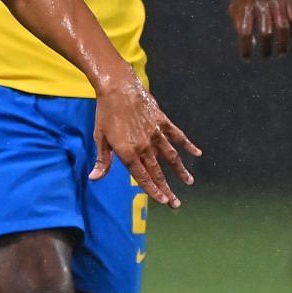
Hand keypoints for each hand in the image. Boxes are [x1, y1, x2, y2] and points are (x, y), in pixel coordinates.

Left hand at [89, 78, 200, 207]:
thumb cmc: (105, 114)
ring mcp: (155, 134)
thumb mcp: (100, 138)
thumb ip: (102, 160)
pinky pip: (177, 136)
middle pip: (157, 171)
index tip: (163, 201)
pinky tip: (197, 153)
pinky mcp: (162, 122)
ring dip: (180, 170)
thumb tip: (94, 178)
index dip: (153, 190)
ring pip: (171, 157)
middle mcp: (144, 146)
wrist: (118, 89)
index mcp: (128, 152)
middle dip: (167, 189)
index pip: (142, 176)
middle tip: (176, 203)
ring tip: (189, 182)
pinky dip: (187, 145)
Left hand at [228, 0, 291, 58]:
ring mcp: (278, 3)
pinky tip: (288, 39)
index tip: (246, 58)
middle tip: (266, 56)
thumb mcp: (236, 7)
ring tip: (281, 54)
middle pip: (266, 33)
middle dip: (266, 48)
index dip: (246, 48)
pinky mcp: (290, 1)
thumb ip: (239, 25)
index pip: (245, 33)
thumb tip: (251, 45)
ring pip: (283, 28)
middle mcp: (263, 6)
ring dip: (283, 44)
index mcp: (246, 8)